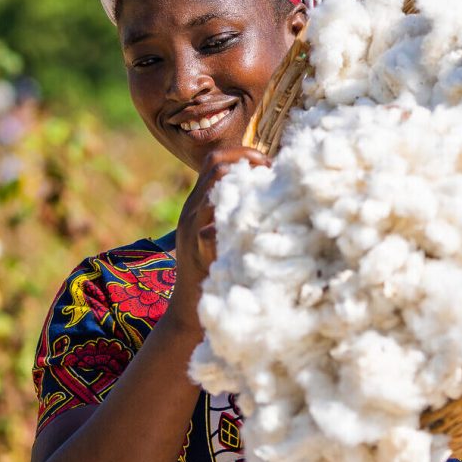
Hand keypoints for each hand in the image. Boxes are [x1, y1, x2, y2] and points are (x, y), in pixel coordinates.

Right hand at [167, 147, 270, 328]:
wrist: (189, 308)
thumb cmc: (213, 269)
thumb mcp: (219, 233)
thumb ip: (232, 211)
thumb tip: (268, 192)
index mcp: (197, 203)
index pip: (215, 160)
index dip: (242, 153)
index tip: (267, 162)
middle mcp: (191, 210)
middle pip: (216, 165)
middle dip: (248, 159)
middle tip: (272, 170)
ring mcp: (191, 228)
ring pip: (214, 189)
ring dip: (246, 183)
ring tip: (269, 190)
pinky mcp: (196, 250)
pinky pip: (212, 228)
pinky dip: (236, 220)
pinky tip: (258, 223)